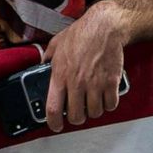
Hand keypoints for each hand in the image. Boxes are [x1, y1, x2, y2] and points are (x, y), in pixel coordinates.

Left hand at [42, 5, 124, 132]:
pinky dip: (108, 104)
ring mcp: (95, 84)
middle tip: (78, 111)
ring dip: (94, 110)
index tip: (56, 126)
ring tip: (93, 101)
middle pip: (76, 116)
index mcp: (60, 75)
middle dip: (77, 118)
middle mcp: (77, 83)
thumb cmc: (81, 33)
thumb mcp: (57, 42)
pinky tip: (106, 96)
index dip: (54, 123)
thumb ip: (47, 57)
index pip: (53, 108)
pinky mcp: (111, 83)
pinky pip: (110, 105)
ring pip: (95, 113)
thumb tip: (42, 65)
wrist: (105, 26)